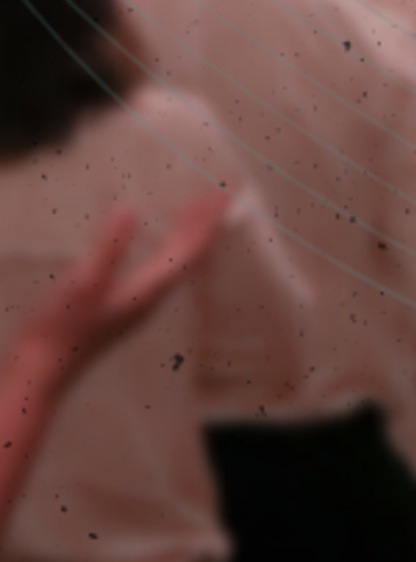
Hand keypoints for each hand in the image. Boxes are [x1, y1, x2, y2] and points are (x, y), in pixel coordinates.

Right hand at [13, 195, 227, 391]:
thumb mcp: (83, 282)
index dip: (207, 220)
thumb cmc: (61, 327)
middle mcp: (153, 297)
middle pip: (190, 254)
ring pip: (176, 262)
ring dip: (189, 234)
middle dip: (204, 222)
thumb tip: (129, 209)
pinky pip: (160, 269)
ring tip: (197, 210)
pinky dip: (168, 247)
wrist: (45, 369)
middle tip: (220, 192)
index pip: (190, 249)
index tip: (224, 193)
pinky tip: (160, 244)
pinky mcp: (126, 305)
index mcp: (150, 289)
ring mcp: (140, 302)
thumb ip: (108, 247)